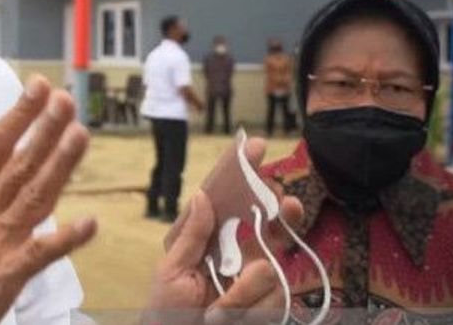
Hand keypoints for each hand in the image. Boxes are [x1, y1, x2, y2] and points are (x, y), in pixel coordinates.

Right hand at [0, 76, 96, 323]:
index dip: (19, 114)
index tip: (39, 86)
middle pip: (19, 164)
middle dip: (44, 129)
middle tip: (66, 99)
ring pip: (35, 196)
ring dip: (59, 165)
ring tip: (80, 135)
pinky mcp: (11, 272)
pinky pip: (43, 252)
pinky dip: (65, 237)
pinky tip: (89, 222)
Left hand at [146, 140, 303, 324]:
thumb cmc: (166, 311)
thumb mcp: (171, 270)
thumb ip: (190, 235)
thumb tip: (202, 193)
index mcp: (209, 238)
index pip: (228, 199)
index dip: (240, 172)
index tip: (254, 145)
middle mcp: (238, 254)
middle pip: (268, 222)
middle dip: (279, 213)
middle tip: (285, 205)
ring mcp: (258, 279)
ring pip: (271, 267)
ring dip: (243, 292)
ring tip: (217, 309)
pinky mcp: (270, 304)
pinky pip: (274, 298)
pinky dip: (247, 309)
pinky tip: (227, 317)